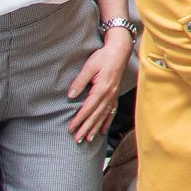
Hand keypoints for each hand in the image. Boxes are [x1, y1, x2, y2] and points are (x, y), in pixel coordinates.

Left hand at [66, 29, 129, 143]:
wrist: (120, 51)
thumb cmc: (103, 57)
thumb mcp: (89, 66)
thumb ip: (80, 82)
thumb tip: (71, 96)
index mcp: (102, 88)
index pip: (89, 108)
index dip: (79, 119)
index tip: (71, 128)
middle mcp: (109, 95)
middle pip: (96, 115)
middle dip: (86, 128)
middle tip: (77, 139)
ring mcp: (114, 95)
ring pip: (104, 116)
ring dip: (96, 128)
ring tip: (88, 139)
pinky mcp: (115, 94)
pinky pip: (112, 111)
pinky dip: (107, 122)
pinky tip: (103, 130)